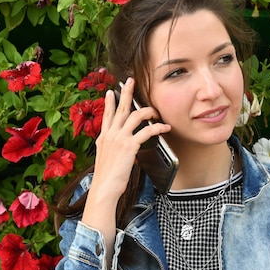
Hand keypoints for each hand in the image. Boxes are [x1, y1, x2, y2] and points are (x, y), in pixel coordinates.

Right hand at [93, 78, 170, 198]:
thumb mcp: (107, 159)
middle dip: (127, 92)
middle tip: (131, 81)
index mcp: (104, 137)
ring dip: (148, 111)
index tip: (111, 92)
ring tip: (157, 112)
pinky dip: (158, 128)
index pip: (107, 115)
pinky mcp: (129, 145)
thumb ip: (114, 149)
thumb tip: (126, 147)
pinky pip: (147, 131)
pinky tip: (165, 128)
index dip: (109, 102)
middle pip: (120, 108)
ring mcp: (119, 138)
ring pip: (135, 116)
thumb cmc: (108, 178)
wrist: (104, 189)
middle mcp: (110, 135)